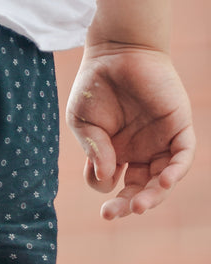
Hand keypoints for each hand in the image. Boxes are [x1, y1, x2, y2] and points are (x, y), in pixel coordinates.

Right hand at [66, 44, 194, 219]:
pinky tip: (163, 182)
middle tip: (114, 214)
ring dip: (152, 197)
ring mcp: (160, 142)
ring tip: (137, 206)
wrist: (116, 49)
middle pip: (140, 190)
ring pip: (162, 180)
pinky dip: (175, 172)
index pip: (114, 184)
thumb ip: (92, 148)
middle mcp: (141, 152)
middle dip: (127, 205)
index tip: (95, 174)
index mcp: (117, 152)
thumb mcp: (82, 119)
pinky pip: (182, 157)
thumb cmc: (95, 83)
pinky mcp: (178, 129)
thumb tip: (107, 177)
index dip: (103, 186)